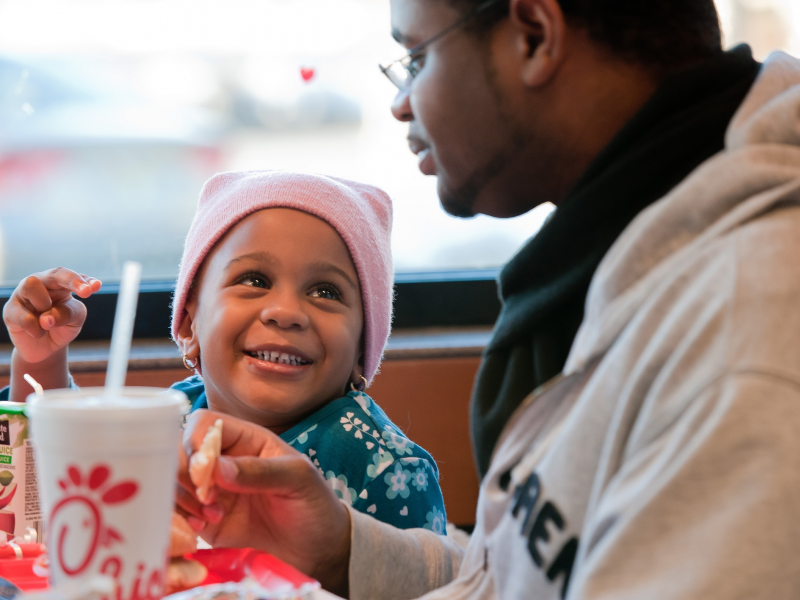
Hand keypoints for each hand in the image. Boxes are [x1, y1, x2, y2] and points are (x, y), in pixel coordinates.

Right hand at [3, 267, 100, 363]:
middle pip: (52, 273)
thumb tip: (46, 318)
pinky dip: (35, 328)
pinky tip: (38, 332)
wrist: (46, 348)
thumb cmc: (63, 327)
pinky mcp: (10, 310)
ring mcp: (23, 295)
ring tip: (47, 321)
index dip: (81, 279)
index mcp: (60, 283)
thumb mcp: (74, 319)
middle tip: (86, 292)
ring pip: (32, 285)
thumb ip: (67, 314)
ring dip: (45, 304)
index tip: (95, 287)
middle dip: (71, 280)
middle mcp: (41, 284)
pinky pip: (23, 315)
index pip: (69, 275)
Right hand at [176, 410, 350, 596]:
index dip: (194, 440)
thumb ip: (260, 471)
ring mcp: (210, 489)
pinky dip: (179, 519)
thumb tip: (217, 467)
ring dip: (182, 498)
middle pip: (179, 451)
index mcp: (245, 439)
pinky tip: (202, 527)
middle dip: (184, 473)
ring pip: (171, 482)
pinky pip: (175, 513)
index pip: (204, 424)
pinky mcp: (203, 519)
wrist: (316, 546)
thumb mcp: (297, 479)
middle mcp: (222, 460)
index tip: (202, 468)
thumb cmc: (313, 503)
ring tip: (213, 515)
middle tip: (207, 496)